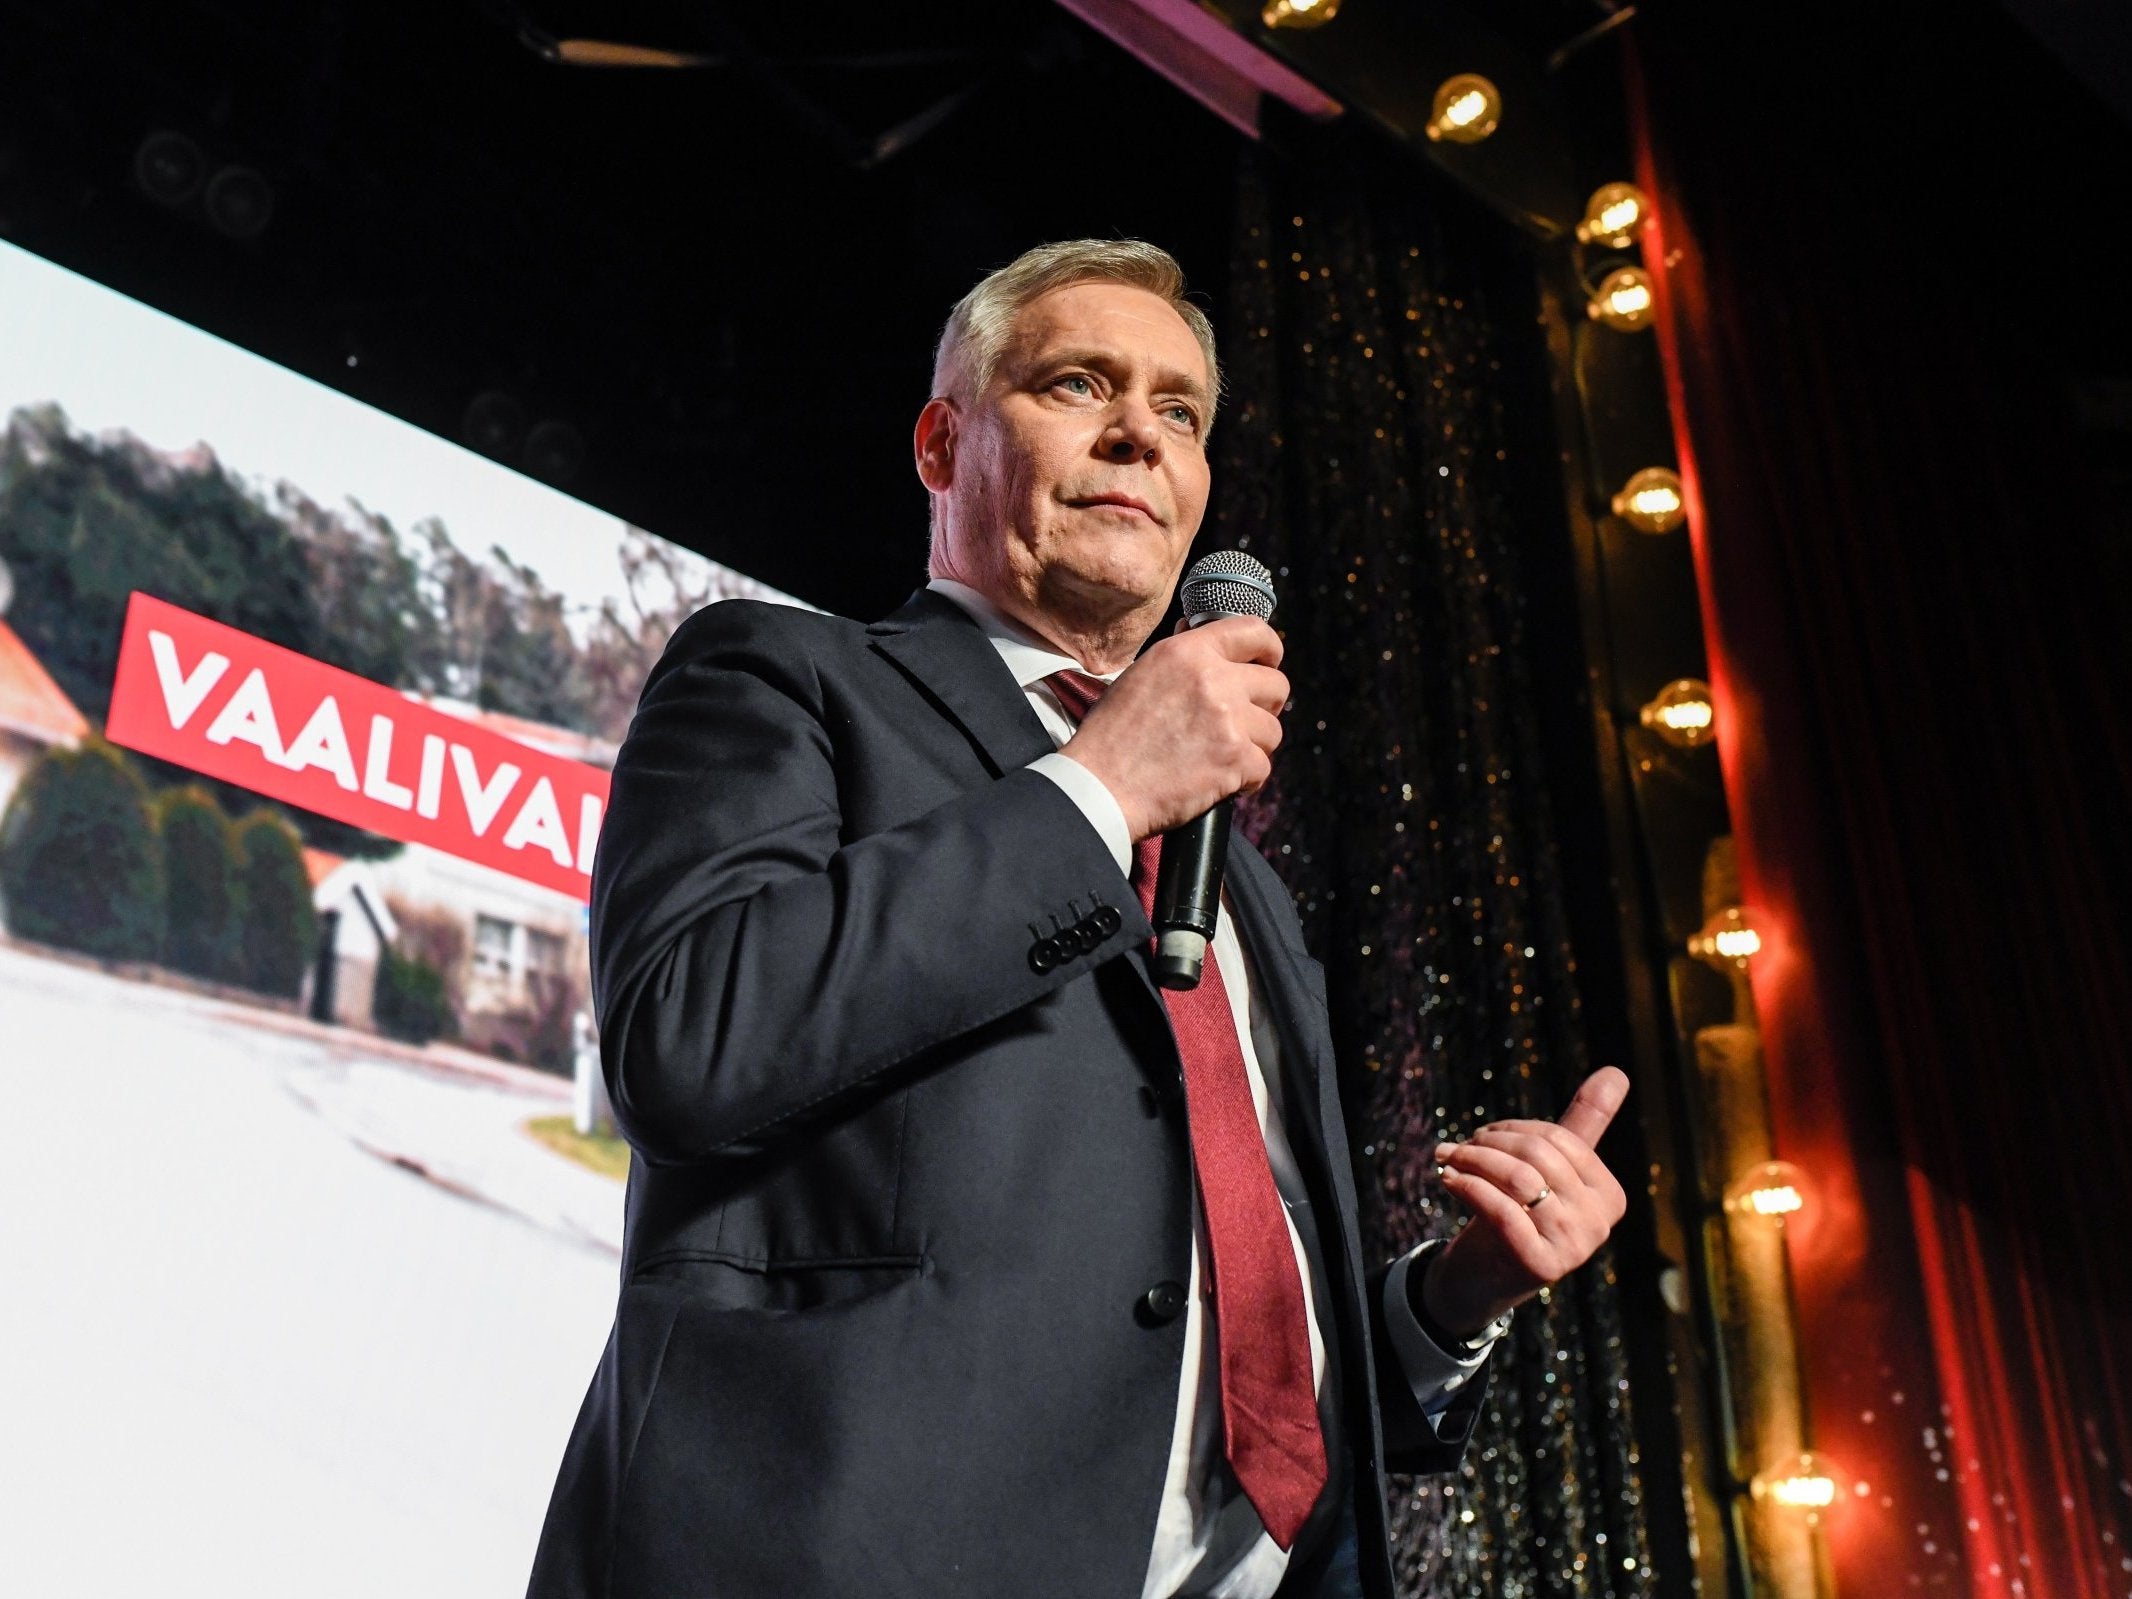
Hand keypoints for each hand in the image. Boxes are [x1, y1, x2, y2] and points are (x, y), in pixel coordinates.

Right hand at [1059, 616, 1288, 840]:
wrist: (1101, 787)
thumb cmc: (1112, 735)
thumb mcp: (1139, 675)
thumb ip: (1178, 654)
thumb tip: (1195, 630)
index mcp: (1188, 652)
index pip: (1255, 631)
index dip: (1269, 649)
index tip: (1267, 663)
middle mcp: (1213, 679)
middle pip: (1276, 684)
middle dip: (1265, 705)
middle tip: (1243, 721)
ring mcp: (1229, 720)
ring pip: (1273, 730)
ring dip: (1254, 746)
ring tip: (1221, 755)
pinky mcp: (1236, 760)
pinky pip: (1263, 766)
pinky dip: (1246, 779)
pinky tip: (1220, 780)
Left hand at [1420, 1067, 1629, 1341]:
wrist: (1483, 1279)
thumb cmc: (1518, 1215)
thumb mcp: (1550, 1169)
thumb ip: (1584, 1123)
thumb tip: (1616, 1071)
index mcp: (1610, 1196)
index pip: (1562, 1139)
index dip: (1515, 1129)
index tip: (1482, 1134)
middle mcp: (1600, 1224)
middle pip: (1539, 1155)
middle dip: (1490, 1142)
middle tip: (1457, 1146)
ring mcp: (1575, 1248)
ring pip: (1519, 1179)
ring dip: (1472, 1160)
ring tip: (1446, 1159)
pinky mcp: (1541, 1266)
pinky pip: (1501, 1210)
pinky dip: (1467, 1186)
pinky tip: (1447, 1180)